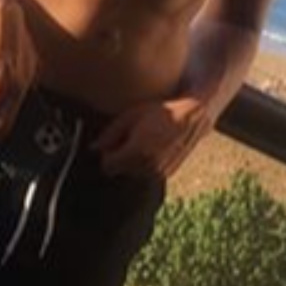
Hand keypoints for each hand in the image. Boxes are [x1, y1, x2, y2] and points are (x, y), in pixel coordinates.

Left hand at [92, 96, 211, 178]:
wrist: (191, 117)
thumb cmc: (159, 111)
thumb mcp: (130, 116)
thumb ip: (109, 134)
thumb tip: (93, 148)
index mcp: (137, 152)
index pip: (107, 165)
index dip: (107, 153)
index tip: (114, 142)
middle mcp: (148, 166)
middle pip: (119, 170)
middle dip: (120, 156)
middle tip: (131, 137)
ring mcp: (159, 172)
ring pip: (132, 173)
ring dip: (133, 161)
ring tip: (145, 140)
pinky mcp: (167, 174)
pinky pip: (146, 174)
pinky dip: (146, 164)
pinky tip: (155, 146)